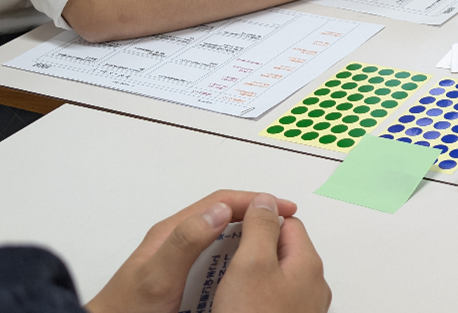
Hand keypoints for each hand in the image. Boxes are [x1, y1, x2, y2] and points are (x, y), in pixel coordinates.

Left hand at [85, 191, 298, 312]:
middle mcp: (177, 239)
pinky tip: (246, 268)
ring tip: (272, 243)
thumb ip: (185, 242)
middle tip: (285, 223)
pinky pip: (216, 255)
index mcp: (173, 231)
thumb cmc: (127, 309)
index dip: (255, 201)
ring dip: (249, 234)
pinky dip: (237, 254)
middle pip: (224, 214)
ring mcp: (179, 256)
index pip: (220, 202)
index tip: (283, 209)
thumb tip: (219, 211)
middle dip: (257, 214)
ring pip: (222, 235)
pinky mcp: (181, 274)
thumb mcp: (158, 276)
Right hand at [213, 194, 330, 312]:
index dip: (259, 221)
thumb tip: (266, 201)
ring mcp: (303, 307)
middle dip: (254, 249)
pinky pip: (273, 297)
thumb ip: (260, 229)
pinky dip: (256, 294)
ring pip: (277, 276)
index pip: (288, 223)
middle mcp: (312, 285)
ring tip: (227, 283)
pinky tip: (238, 303)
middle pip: (283, 250)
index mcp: (308, 264)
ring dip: (253, 274)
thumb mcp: (252, 266)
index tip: (235, 227)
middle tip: (226, 258)